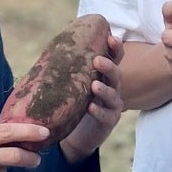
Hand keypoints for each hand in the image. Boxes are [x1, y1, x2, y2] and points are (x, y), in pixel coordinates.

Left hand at [60, 39, 124, 163]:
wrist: (78, 134)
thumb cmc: (76, 102)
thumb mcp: (74, 83)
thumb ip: (69, 66)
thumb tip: (55, 43)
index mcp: (105, 75)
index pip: (114, 58)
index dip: (115, 48)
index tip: (110, 37)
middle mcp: (112, 87)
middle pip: (116, 74)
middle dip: (108, 67)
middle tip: (97, 61)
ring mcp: (112, 105)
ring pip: (113, 95)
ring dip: (104, 89)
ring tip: (94, 85)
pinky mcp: (109, 121)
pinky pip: (106, 115)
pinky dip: (99, 111)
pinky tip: (91, 107)